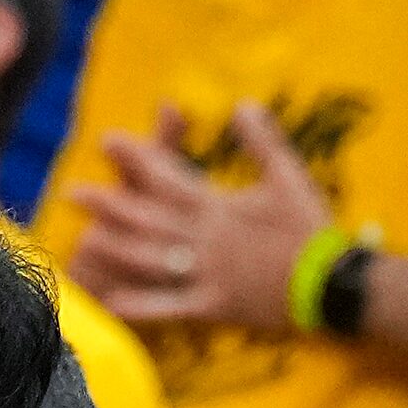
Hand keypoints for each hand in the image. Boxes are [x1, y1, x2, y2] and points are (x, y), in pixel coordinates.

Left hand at [67, 102, 331, 332]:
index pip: (170, 177)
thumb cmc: (312, 227)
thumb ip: (263, 141)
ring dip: (117, 248)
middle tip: (72, 192)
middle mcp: (208, 238)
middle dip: (110, 204)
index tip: (108, 140)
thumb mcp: (290, 176)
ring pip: (152, 258)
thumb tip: (242, 102)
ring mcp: (208, 273)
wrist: (334, 280)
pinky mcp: (214, 304)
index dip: (137, 157)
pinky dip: (142, 305)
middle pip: (149, 217)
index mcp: (221, 206)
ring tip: (83, 239)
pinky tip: (111, 303)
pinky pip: (171, 306)